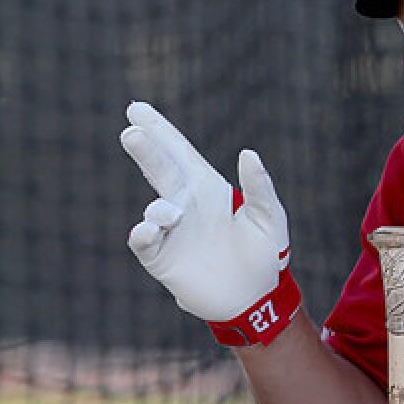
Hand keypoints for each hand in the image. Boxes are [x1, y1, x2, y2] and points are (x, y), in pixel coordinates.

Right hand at [120, 101, 289, 323]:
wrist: (255, 296)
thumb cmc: (264, 252)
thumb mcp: (270, 217)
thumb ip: (260, 187)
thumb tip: (248, 153)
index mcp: (208, 188)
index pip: (179, 152)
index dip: (159, 130)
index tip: (136, 107)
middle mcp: (184, 204)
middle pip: (160, 170)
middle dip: (146, 149)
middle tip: (132, 131)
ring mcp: (171, 231)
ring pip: (154, 209)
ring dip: (159, 209)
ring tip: (172, 215)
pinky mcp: (163, 258)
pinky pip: (144, 242)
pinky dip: (144, 234)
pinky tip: (150, 229)